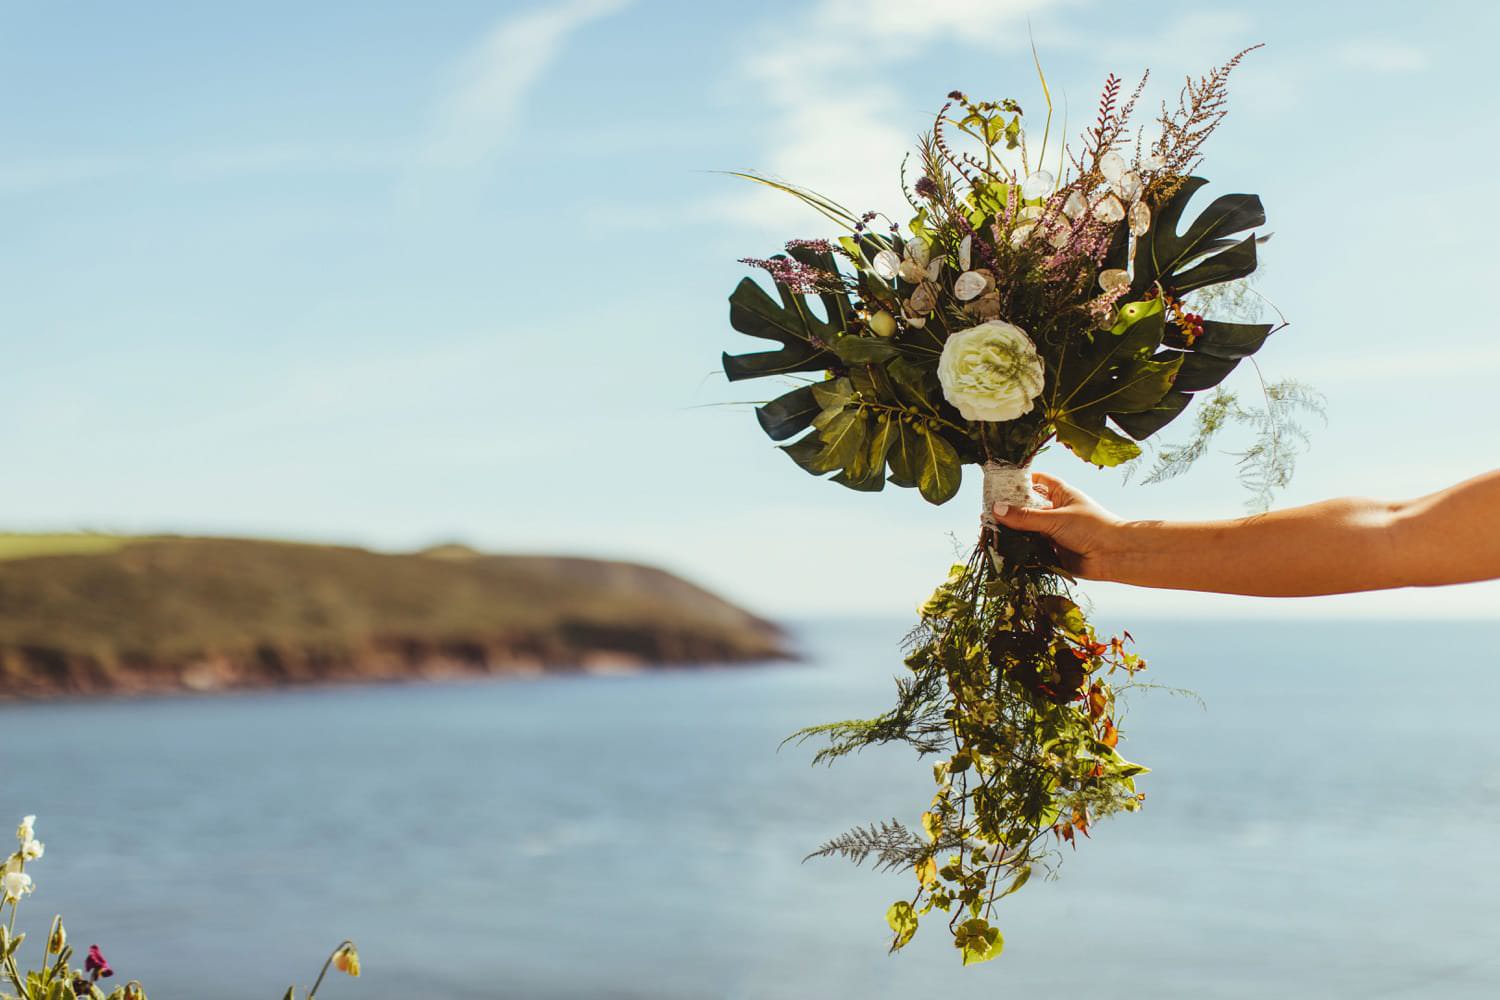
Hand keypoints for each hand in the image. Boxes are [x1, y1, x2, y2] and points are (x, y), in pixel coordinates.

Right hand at [992, 473, 1122, 578]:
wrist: (1115, 557)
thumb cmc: (1093, 528)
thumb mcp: (1056, 518)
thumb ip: (1025, 517)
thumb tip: (996, 509)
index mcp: (1061, 494)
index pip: (1036, 481)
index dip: (1019, 481)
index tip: (998, 484)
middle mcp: (1056, 512)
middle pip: (1027, 507)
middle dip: (1009, 510)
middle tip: (987, 512)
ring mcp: (1054, 532)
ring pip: (1027, 530)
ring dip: (1013, 532)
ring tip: (990, 532)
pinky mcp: (1052, 552)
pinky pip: (1031, 549)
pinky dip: (1020, 549)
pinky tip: (1004, 549)